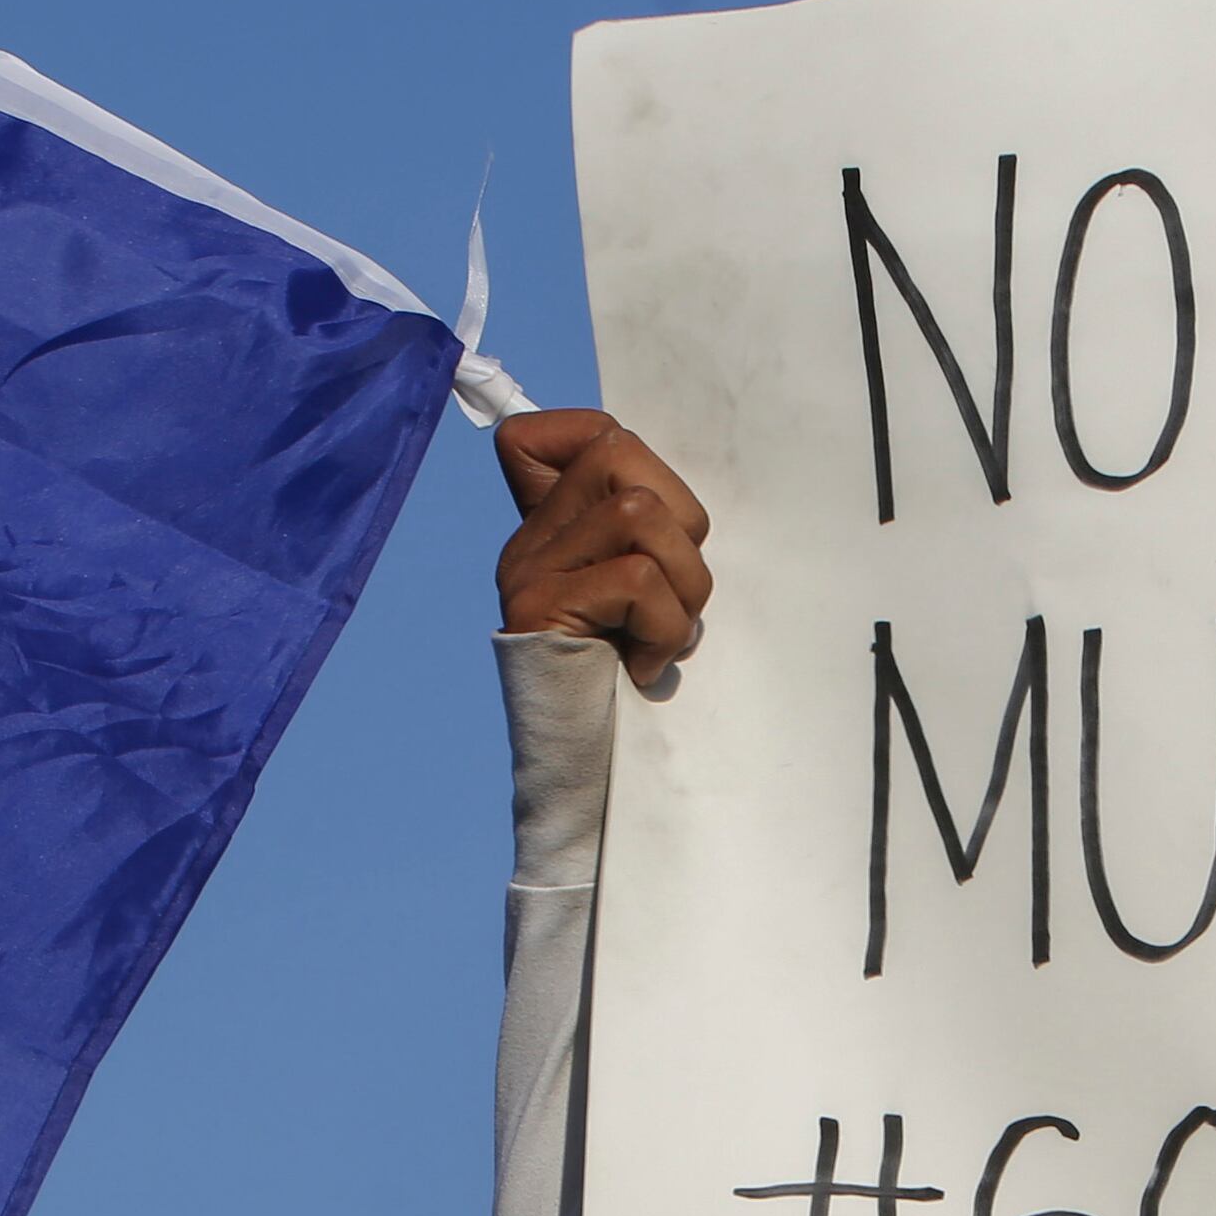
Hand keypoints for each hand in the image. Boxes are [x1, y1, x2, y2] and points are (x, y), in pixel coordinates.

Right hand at [496, 410, 711, 691]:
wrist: (587, 784)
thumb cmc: (633, 696)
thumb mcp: (650, 603)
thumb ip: (651, 547)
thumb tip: (687, 502)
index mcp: (554, 532)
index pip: (577, 431)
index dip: (620, 446)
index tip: (655, 521)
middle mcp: (529, 543)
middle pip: (618, 451)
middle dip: (681, 520)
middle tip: (675, 592)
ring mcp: (528, 574)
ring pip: (638, 512)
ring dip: (683, 582)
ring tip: (667, 634)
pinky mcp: (539, 611)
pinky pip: (635, 579)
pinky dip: (663, 626)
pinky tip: (646, 665)